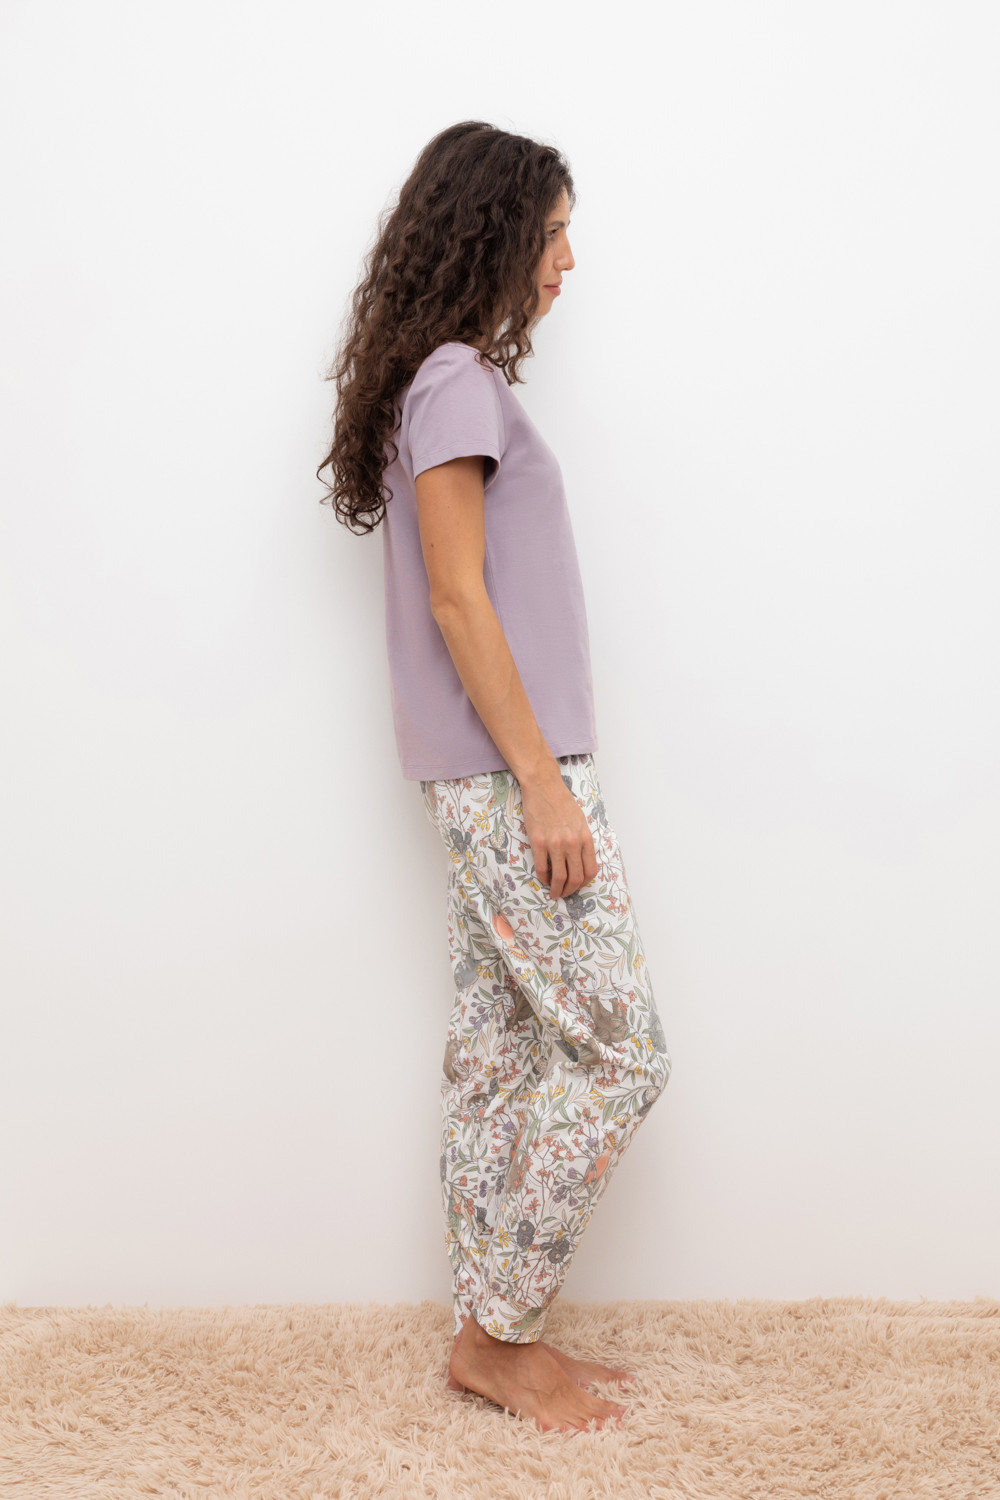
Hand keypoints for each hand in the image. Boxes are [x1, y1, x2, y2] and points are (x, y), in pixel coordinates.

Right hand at [519, 768, 597, 900]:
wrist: (543, 786)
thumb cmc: (562, 802)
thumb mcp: (581, 821)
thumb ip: (582, 841)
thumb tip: (581, 861)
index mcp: (585, 838)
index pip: (591, 870)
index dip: (584, 883)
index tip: (577, 886)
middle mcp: (573, 843)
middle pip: (576, 877)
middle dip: (570, 890)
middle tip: (565, 894)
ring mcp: (555, 843)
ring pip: (559, 877)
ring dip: (557, 889)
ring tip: (554, 892)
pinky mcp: (538, 842)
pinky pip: (542, 867)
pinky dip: (543, 877)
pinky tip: (543, 878)